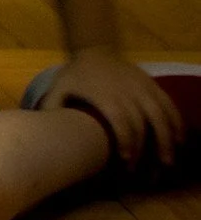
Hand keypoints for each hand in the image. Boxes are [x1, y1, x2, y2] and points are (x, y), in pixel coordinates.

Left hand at [34, 48, 185, 168]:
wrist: (94, 49)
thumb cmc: (75, 75)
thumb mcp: (59, 88)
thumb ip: (52, 108)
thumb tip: (41, 133)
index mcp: (105, 95)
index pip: (121, 123)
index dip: (126, 143)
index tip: (126, 161)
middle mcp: (127, 91)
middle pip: (144, 124)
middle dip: (147, 149)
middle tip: (145, 171)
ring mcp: (143, 87)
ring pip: (162, 115)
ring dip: (168, 139)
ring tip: (167, 161)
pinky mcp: (153, 85)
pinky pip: (170, 105)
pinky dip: (177, 123)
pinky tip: (178, 139)